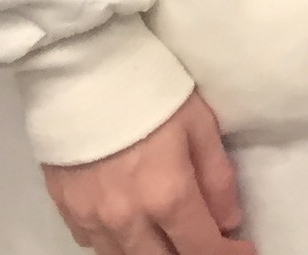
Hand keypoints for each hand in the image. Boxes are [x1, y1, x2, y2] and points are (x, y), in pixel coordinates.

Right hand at [41, 91, 251, 253]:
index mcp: (166, 196)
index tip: (242, 250)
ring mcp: (91, 219)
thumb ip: (216, 179)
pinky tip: (132, 224)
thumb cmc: (151, 89)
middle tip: (205, 238)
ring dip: (154, 251)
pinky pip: (96, 244)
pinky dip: (119, 243)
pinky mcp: (65, 211)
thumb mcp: (200, 125)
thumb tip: (229, 222)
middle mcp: (127, 220)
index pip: (202, 249)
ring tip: (171, 233)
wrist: (81, 71)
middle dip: (189, 254)